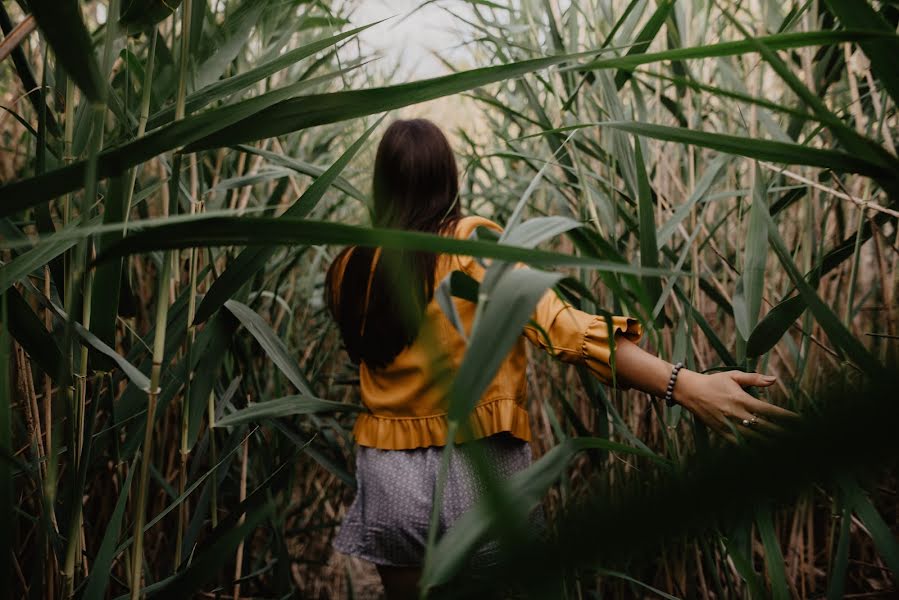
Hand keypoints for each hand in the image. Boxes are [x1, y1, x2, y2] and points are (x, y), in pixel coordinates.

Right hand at [671, 369, 799, 442]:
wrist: (689, 391)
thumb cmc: (713, 382)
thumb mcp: (733, 376)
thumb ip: (754, 379)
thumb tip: (773, 380)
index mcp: (742, 399)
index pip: (769, 410)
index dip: (786, 417)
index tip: (801, 422)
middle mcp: (736, 413)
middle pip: (765, 427)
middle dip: (783, 433)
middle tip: (800, 438)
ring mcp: (729, 424)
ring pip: (754, 438)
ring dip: (771, 443)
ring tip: (786, 449)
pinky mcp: (721, 432)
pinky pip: (739, 444)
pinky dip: (751, 450)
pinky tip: (762, 454)